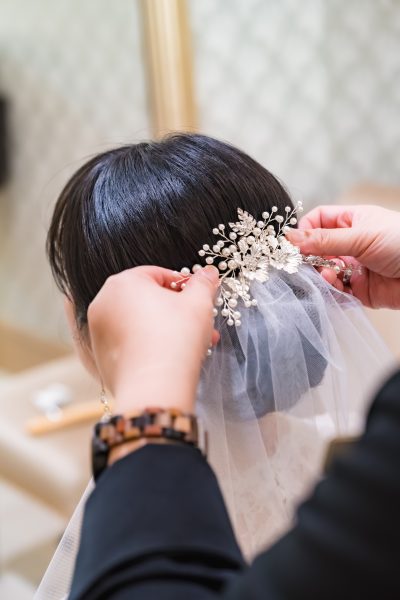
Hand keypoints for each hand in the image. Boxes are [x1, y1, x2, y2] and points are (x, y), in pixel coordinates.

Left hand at [87, 265, 219, 413]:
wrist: (154, 389)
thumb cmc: (175, 340)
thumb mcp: (199, 303)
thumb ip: (203, 283)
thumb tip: (208, 273)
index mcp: (123, 282)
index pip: (158, 274)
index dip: (184, 286)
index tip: (200, 299)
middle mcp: (103, 302)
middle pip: (148, 300)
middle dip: (177, 312)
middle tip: (201, 324)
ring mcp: (98, 331)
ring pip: (139, 322)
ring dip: (167, 329)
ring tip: (194, 345)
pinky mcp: (99, 356)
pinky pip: (129, 343)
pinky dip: (148, 346)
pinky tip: (172, 358)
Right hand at [286, 204, 399, 308]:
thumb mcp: (360, 236)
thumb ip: (323, 239)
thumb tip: (289, 238)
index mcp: (352, 221)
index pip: (318, 221)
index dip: (305, 231)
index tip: (294, 245)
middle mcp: (351, 244)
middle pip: (317, 250)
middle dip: (310, 258)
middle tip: (306, 265)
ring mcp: (354, 267)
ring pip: (324, 272)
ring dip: (321, 276)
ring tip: (329, 277)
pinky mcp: (359, 291)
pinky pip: (336, 292)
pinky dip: (332, 292)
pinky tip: (336, 288)